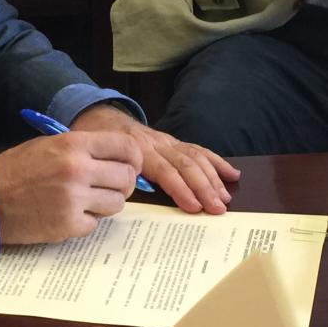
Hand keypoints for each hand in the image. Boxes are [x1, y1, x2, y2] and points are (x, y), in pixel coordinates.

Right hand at [0, 132, 141, 244]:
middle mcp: (77, 169)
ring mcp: (74, 198)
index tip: (128, 166)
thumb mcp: (48, 145)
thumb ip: (84, 149)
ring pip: (116, 203)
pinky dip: (85, 221)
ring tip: (83, 201)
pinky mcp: (68, 224)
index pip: (126, 147)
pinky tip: (66, 214)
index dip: (133, 158)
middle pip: (126, 177)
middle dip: (121, 184)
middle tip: (107, 187)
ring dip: (105, 204)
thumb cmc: (14, 171)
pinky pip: (95, 224)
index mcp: (73, 145)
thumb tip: (119, 158)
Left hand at [70, 104, 239, 213]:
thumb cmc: (95, 145)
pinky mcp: (173, 142)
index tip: (194, 207)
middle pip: (185, 165)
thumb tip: (122, 196)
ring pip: (195, 158)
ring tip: (225, 199)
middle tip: (217, 209)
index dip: (180, 188)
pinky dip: (216, 162)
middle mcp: (155, 143)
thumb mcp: (96, 159)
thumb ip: (110, 174)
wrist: (97, 118)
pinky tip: (232, 175)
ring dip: (213, 179)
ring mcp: (166, 141)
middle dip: (204, 188)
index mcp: (136, 149)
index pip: (163, 170)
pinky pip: (198, 150)